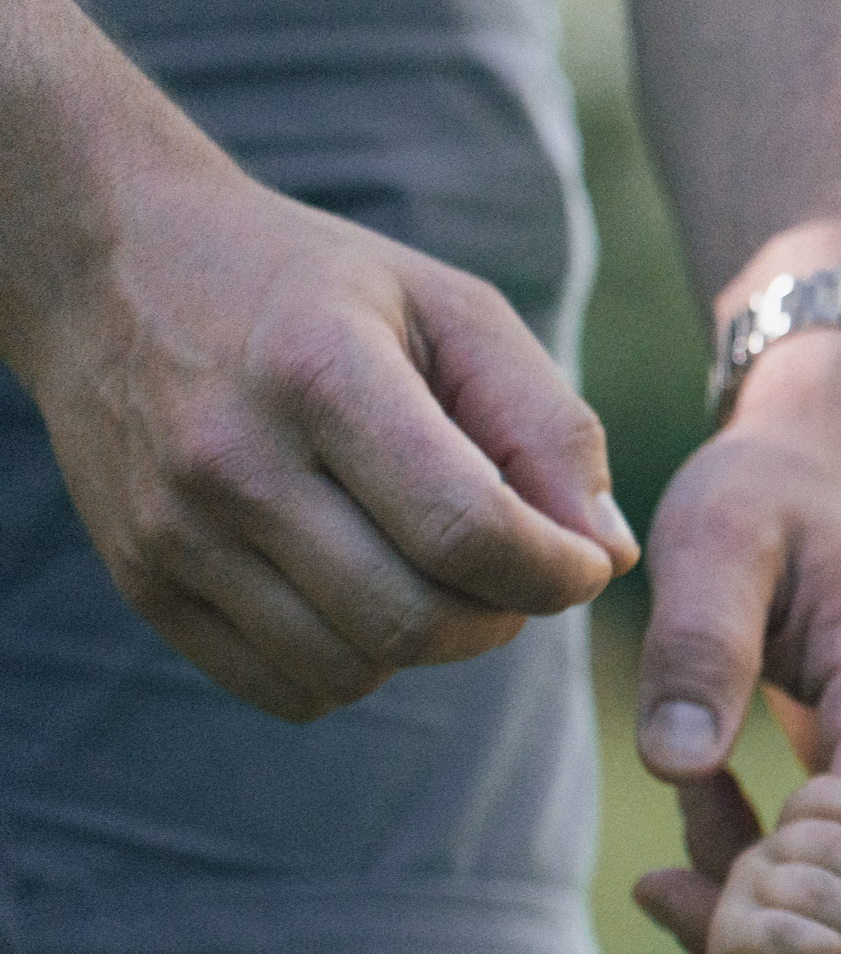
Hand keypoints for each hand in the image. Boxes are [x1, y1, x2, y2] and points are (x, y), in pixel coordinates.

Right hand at [8, 153, 636, 719]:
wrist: (118, 266)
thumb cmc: (320, 289)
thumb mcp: (452, 309)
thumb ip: (548, 426)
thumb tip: (609, 554)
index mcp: (319, 372)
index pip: (465, 529)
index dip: (554, 573)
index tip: (585, 564)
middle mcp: (233, 460)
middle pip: (412, 619)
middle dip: (501, 618)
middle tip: (518, 572)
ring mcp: (175, 530)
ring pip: (352, 669)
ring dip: (431, 647)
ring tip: (439, 573)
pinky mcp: (144, 583)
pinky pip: (287, 688)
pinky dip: (355, 666)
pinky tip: (364, 593)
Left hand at [632, 292, 840, 953]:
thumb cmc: (775, 489)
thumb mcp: (716, 538)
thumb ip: (697, 647)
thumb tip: (671, 768)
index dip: (807, 931)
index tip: (709, 941)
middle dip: (772, 932)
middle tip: (663, 890)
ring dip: (773, 911)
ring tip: (678, 851)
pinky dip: (785, 886)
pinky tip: (706, 836)